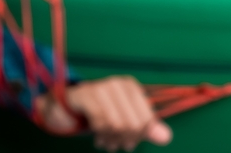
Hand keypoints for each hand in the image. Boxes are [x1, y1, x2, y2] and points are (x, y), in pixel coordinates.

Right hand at [37, 76, 171, 151]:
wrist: (63, 106)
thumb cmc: (97, 113)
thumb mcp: (124, 121)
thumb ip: (145, 128)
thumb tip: (166, 138)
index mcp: (132, 87)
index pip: (147, 117)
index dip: (141, 135)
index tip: (131, 143)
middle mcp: (118, 84)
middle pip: (133, 122)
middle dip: (126, 139)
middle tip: (117, 145)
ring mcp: (101, 87)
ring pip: (118, 123)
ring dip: (113, 140)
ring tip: (108, 144)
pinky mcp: (85, 95)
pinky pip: (100, 121)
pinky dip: (101, 135)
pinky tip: (99, 140)